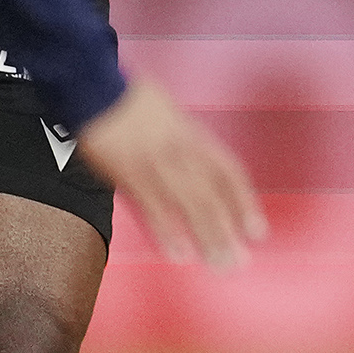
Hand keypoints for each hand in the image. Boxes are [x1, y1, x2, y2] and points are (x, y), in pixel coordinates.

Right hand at [74, 79, 265, 267]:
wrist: (97, 89)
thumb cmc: (129, 99)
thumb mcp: (170, 114)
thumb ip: (184, 141)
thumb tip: (195, 161)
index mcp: (194, 136)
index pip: (229, 175)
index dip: (245, 204)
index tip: (257, 229)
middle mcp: (182, 154)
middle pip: (213, 198)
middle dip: (228, 231)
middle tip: (239, 260)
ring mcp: (158, 167)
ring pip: (192, 207)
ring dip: (208, 238)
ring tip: (220, 263)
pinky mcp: (131, 177)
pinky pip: (155, 211)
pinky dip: (168, 234)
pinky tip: (179, 254)